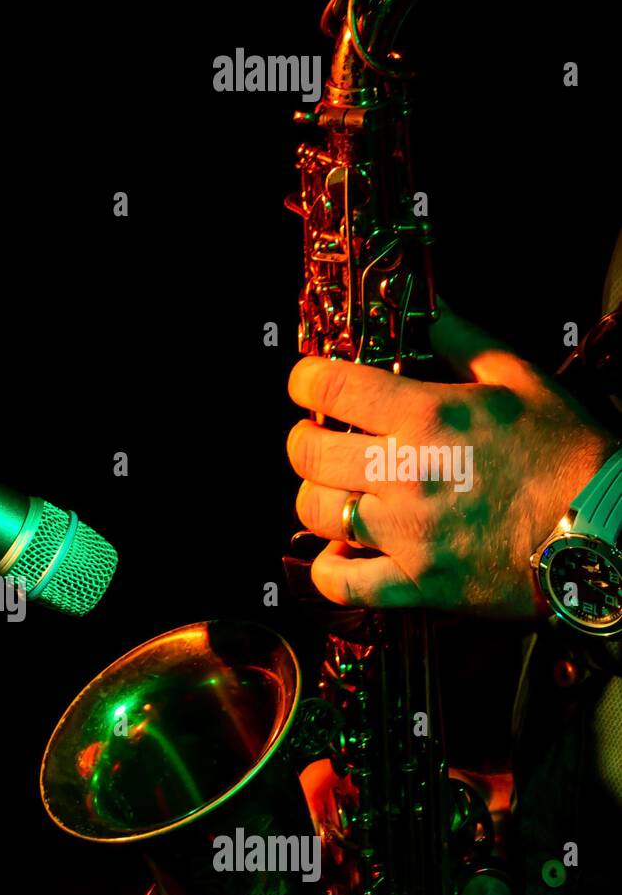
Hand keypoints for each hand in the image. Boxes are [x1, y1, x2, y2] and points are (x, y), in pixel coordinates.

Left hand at [286, 304, 616, 615]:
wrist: (604, 532)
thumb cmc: (568, 453)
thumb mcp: (522, 379)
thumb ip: (465, 341)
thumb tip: (431, 311)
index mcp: (427, 415)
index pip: (328, 387)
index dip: (305, 381)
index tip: (307, 384)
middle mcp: (404, 473)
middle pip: (308, 454)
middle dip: (303, 441)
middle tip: (316, 439)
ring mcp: (405, 533)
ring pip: (314, 513)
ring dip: (315, 498)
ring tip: (333, 492)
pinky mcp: (414, 583)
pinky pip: (340, 583)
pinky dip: (330, 569)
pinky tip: (341, 552)